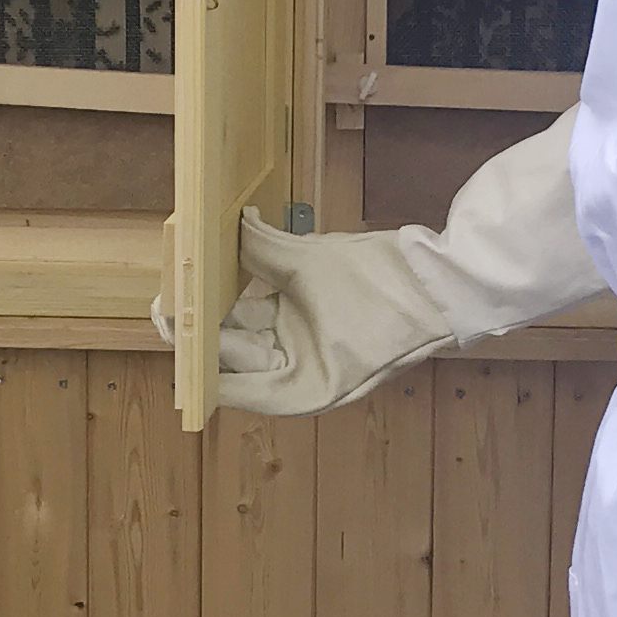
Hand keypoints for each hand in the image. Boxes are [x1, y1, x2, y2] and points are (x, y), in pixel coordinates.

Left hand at [159, 210, 449, 417]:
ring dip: (223, 300)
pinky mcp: (315, 328)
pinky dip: (253, 287)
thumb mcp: (312, 265)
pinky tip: (225, 260)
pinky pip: (272, 312)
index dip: (193, 350)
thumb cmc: (386, 290)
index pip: (226, 381)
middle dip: (203, 319)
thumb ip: (260, 249)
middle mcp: (297, 379)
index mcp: (298, 389)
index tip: (169, 319)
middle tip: (170, 287)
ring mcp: (306, 354)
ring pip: (249, 329)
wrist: (447, 283)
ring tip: (189, 270)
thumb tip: (224, 227)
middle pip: (234, 353)